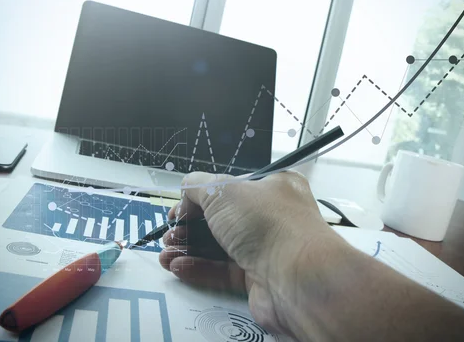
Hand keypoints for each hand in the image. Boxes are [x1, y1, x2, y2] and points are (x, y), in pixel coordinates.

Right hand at [158, 171, 347, 335]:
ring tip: (166, 253)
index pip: (230, 187)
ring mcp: (266, 248)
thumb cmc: (267, 223)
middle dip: (190, 226)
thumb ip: (198, 186)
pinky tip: (178, 266)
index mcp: (272, 186)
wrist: (297, 277)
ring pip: (220, 246)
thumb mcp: (224, 190)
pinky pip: (224, 270)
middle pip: (222, 219)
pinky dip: (199, 268)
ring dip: (190, 248)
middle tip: (170, 233)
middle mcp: (272, 216)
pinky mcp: (258, 277)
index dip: (201, 197)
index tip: (179, 208)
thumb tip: (186, 190)